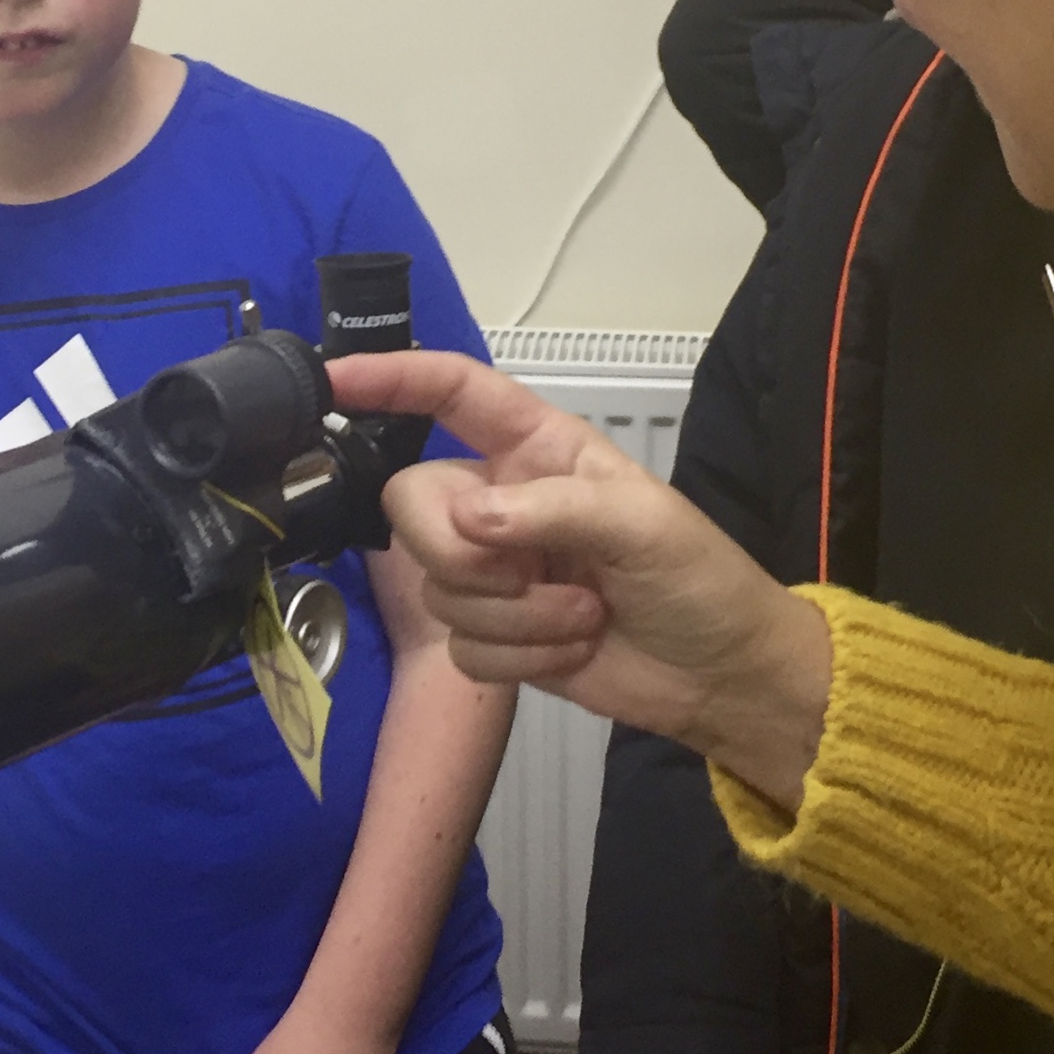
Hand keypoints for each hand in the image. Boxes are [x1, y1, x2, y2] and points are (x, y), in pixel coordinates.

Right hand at [326, 351, 832, 803]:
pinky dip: (518, 658)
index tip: (336, 379)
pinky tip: (570, 649)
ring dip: (517, 617)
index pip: (452, 393)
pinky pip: (460, 645)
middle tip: (525, 573)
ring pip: (438, 587)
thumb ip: (552, 509)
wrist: (717, 675)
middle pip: (414, 505)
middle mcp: (503, 499)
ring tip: (583, 616)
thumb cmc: (698, 578)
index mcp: (539, 447)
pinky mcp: (494, 634)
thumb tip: (472, 519)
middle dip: (461, 553)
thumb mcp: (643, 522)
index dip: (392, 378)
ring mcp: (495, 569)